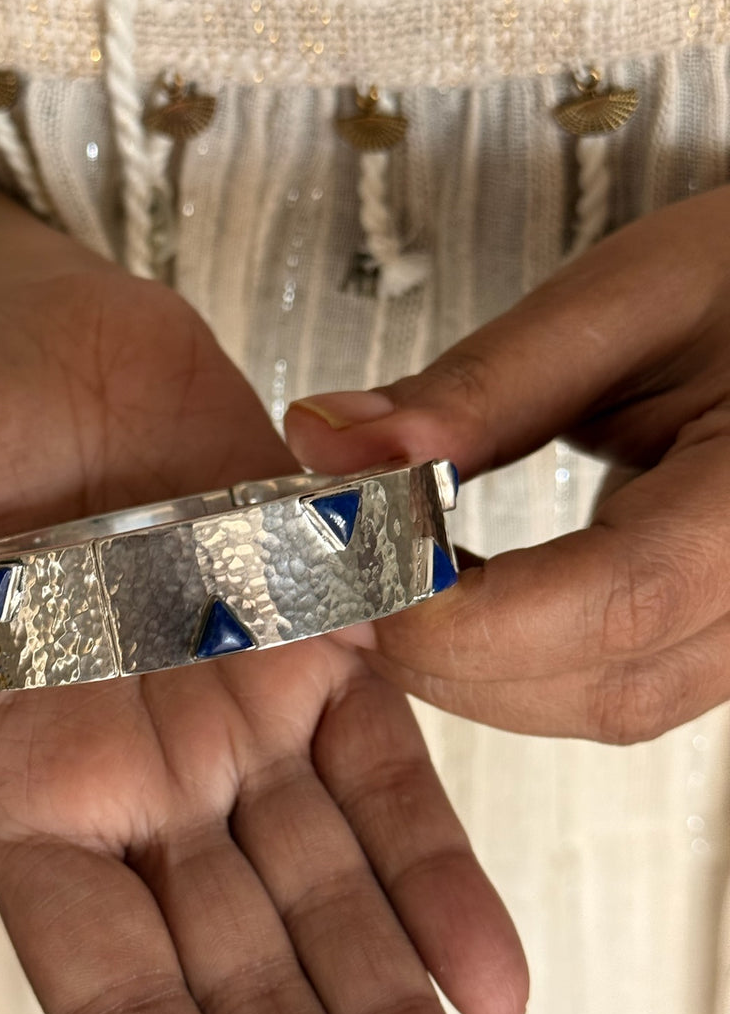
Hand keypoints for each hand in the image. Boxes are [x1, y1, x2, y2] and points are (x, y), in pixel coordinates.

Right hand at [0, 166, 525, 1013]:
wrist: (8, 319)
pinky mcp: (316, 634)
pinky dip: (442, 872)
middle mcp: (143, 788)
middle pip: (246, 991)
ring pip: (334, 906)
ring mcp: (238, 717)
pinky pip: (391, 772)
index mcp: (24, 799)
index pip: (111, 1001)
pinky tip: (495, 986)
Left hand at [286, 184, 729, 745]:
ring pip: (602, 707)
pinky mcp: (725, 640)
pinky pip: (615, 689)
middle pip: (598, 683)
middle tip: (339, 572)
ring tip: (388, 577)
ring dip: (471, 665)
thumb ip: (474, 390)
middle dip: (442, 647)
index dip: (462, 609)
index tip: (348, 564)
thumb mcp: (620, 305)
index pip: (615, 599)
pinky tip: (455, 594)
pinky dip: (514, 662)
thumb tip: (324, 444)